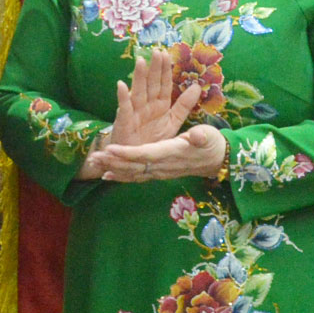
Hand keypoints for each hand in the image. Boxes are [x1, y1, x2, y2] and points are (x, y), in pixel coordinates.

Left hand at [81, 124, 225, 183]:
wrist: (218, 160)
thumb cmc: (212, 143)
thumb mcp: (209, 136)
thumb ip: (201, 137)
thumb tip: (196, 136)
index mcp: (172, 153)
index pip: (146, 154)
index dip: (128, 153)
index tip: (111, 149)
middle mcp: (164, 166)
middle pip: (134, 166)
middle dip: (114, 162)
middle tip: (95, 157)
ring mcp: (161, 172)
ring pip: (133, 173)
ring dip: (114, 168)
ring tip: (96, 164)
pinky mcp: (159, 173)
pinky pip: (137, 176)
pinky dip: (122, 175)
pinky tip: (108, 175)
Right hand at [107, 51, 202, 151]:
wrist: (135, 160)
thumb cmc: (152, 140)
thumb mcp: (172, 122)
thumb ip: (184, 105)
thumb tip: (197, 86)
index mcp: (160, 105)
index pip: (164, 84)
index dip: (165, 71)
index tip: (167, 54)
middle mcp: (147, 105)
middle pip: (151, 84)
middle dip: (154, 68)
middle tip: (157, 51)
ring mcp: (135, 112)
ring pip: (138, 92)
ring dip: (139, 77)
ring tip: (140, 61)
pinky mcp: (124, 122)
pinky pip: (124, 109)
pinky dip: (122, 97)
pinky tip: (121, 85)